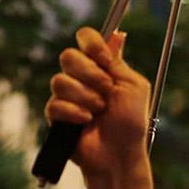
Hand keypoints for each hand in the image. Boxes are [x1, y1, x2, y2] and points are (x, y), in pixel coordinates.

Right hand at [44, 28, 150, 180]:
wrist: (119, 154)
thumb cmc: (131, 123)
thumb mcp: (134, 86)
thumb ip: (119, 62)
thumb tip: (116, 34)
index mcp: (100, 66)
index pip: (85, 38)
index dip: (92, 44)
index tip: (105, 60)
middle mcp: (81, 77)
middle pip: (68, 56)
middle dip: (89, 74)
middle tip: (105, 91)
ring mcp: (67, 96)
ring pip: (59, 81)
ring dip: (84, 97)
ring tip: (98, 112)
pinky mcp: (56, 115)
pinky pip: (54, 104)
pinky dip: (74, 112)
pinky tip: (86, 121)